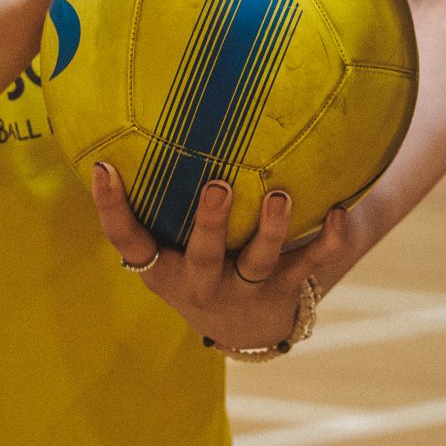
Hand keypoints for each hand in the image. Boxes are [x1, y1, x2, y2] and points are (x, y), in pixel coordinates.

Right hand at [90, 164, 362, 348]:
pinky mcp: (285, 291)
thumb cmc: (199, 264)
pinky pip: (309, 264)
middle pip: (203, 255)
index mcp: (164, 268)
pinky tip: (340, 212)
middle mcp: (201, 282)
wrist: (244, 330)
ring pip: (258, 261)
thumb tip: (135, 115)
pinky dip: (328, 240)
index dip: (111, 208)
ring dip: (271, 230)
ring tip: (280, 195)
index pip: (128, 241)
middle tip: (219, 186)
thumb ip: (157, 197)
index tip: (105, 166)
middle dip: (210, 224)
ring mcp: (245, 290)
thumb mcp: (168, 245)